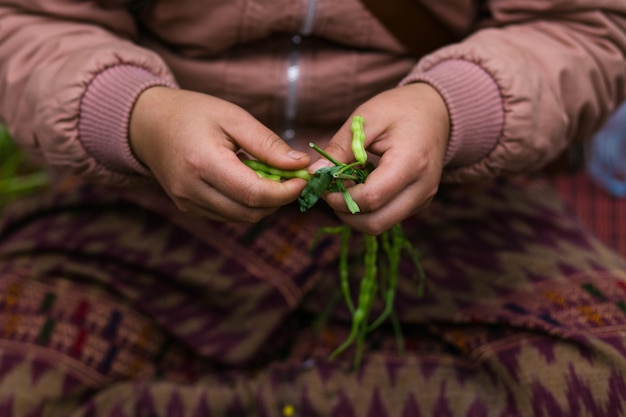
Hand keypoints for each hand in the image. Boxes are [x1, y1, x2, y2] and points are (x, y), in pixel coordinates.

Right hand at [129, 87, 309, 221]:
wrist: (148, 124)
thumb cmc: (193, 113)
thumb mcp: (233, 117)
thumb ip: (267, 144)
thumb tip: (300, 165)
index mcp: (202, 163)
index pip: (253, 193)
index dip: (285, 192)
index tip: (303, 178)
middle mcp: (191, 189)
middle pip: (249, 212)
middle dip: (278, 199)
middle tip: (291, 177)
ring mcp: (187, 202)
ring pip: (240, 217)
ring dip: (264, 203)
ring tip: (268, 175)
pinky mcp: (188, 208)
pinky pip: (227, 214)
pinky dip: (246, 203)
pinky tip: (247, 180)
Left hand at [309, 83, 449, 233]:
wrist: (436, 111)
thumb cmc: (400, 109)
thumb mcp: (366, 119)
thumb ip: (340, 147)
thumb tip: (314, 174)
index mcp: (410, 163)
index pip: (370, 198)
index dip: (340, 198)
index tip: (324, 185)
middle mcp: (421, 187)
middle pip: (375, 222)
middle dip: (345, 213)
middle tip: (331, 192)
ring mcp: (423, 198)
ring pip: (380, 224)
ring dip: (355, 214)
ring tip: (346, 187)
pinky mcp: (420, 202)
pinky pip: (389, 217)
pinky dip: (369, 210)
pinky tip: (362, 186)